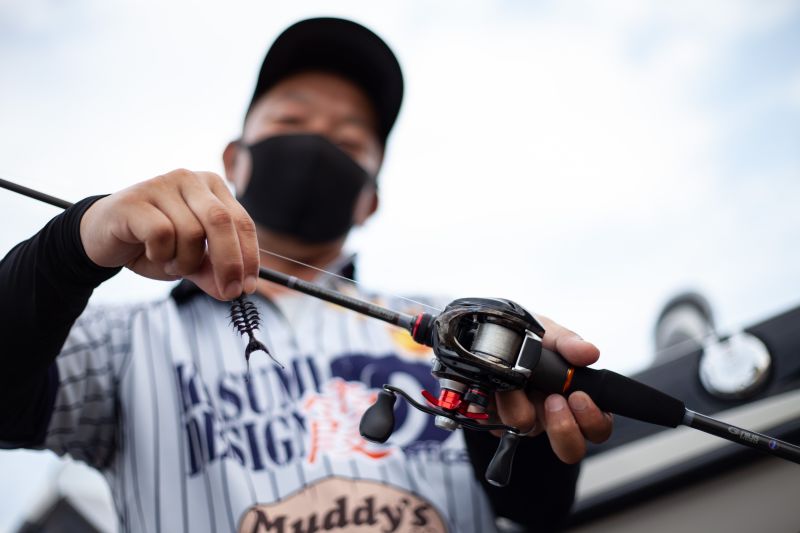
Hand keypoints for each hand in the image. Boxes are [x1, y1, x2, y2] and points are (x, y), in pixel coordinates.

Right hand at [80, 169, 258, 300]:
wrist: (102, 237)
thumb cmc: (152, 244)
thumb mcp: (190, 260)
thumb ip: (213, 272)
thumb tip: (234, 292)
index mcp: (212, 188)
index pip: (242, 221)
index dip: (249, 256)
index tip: (248, 286)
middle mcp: (190, 180)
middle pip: (222, 222)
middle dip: (229, 263)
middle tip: (228, 292)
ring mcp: (162, 185)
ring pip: (192, 232)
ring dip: (185, 261)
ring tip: (169, 262)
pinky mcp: (136, 199)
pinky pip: (162, 234)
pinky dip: (161, 254)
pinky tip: (150, 253)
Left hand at [493, 315, 612, 462]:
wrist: (488, 336)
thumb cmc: (526, 338)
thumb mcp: (548, 333)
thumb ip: (568, 343)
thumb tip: (589, 353)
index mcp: (575, 397)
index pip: (598, 426)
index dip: (592, 419)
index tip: (578, 396)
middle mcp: (552, 415)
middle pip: (571, 448)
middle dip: (563, 427)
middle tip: (552, 400)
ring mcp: (526, 421)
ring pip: (529, 431)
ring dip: (519, 404)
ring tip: (513, 381)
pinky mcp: (498, 422)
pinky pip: (497, 423)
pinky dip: (496, 400)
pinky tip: (496, 385)